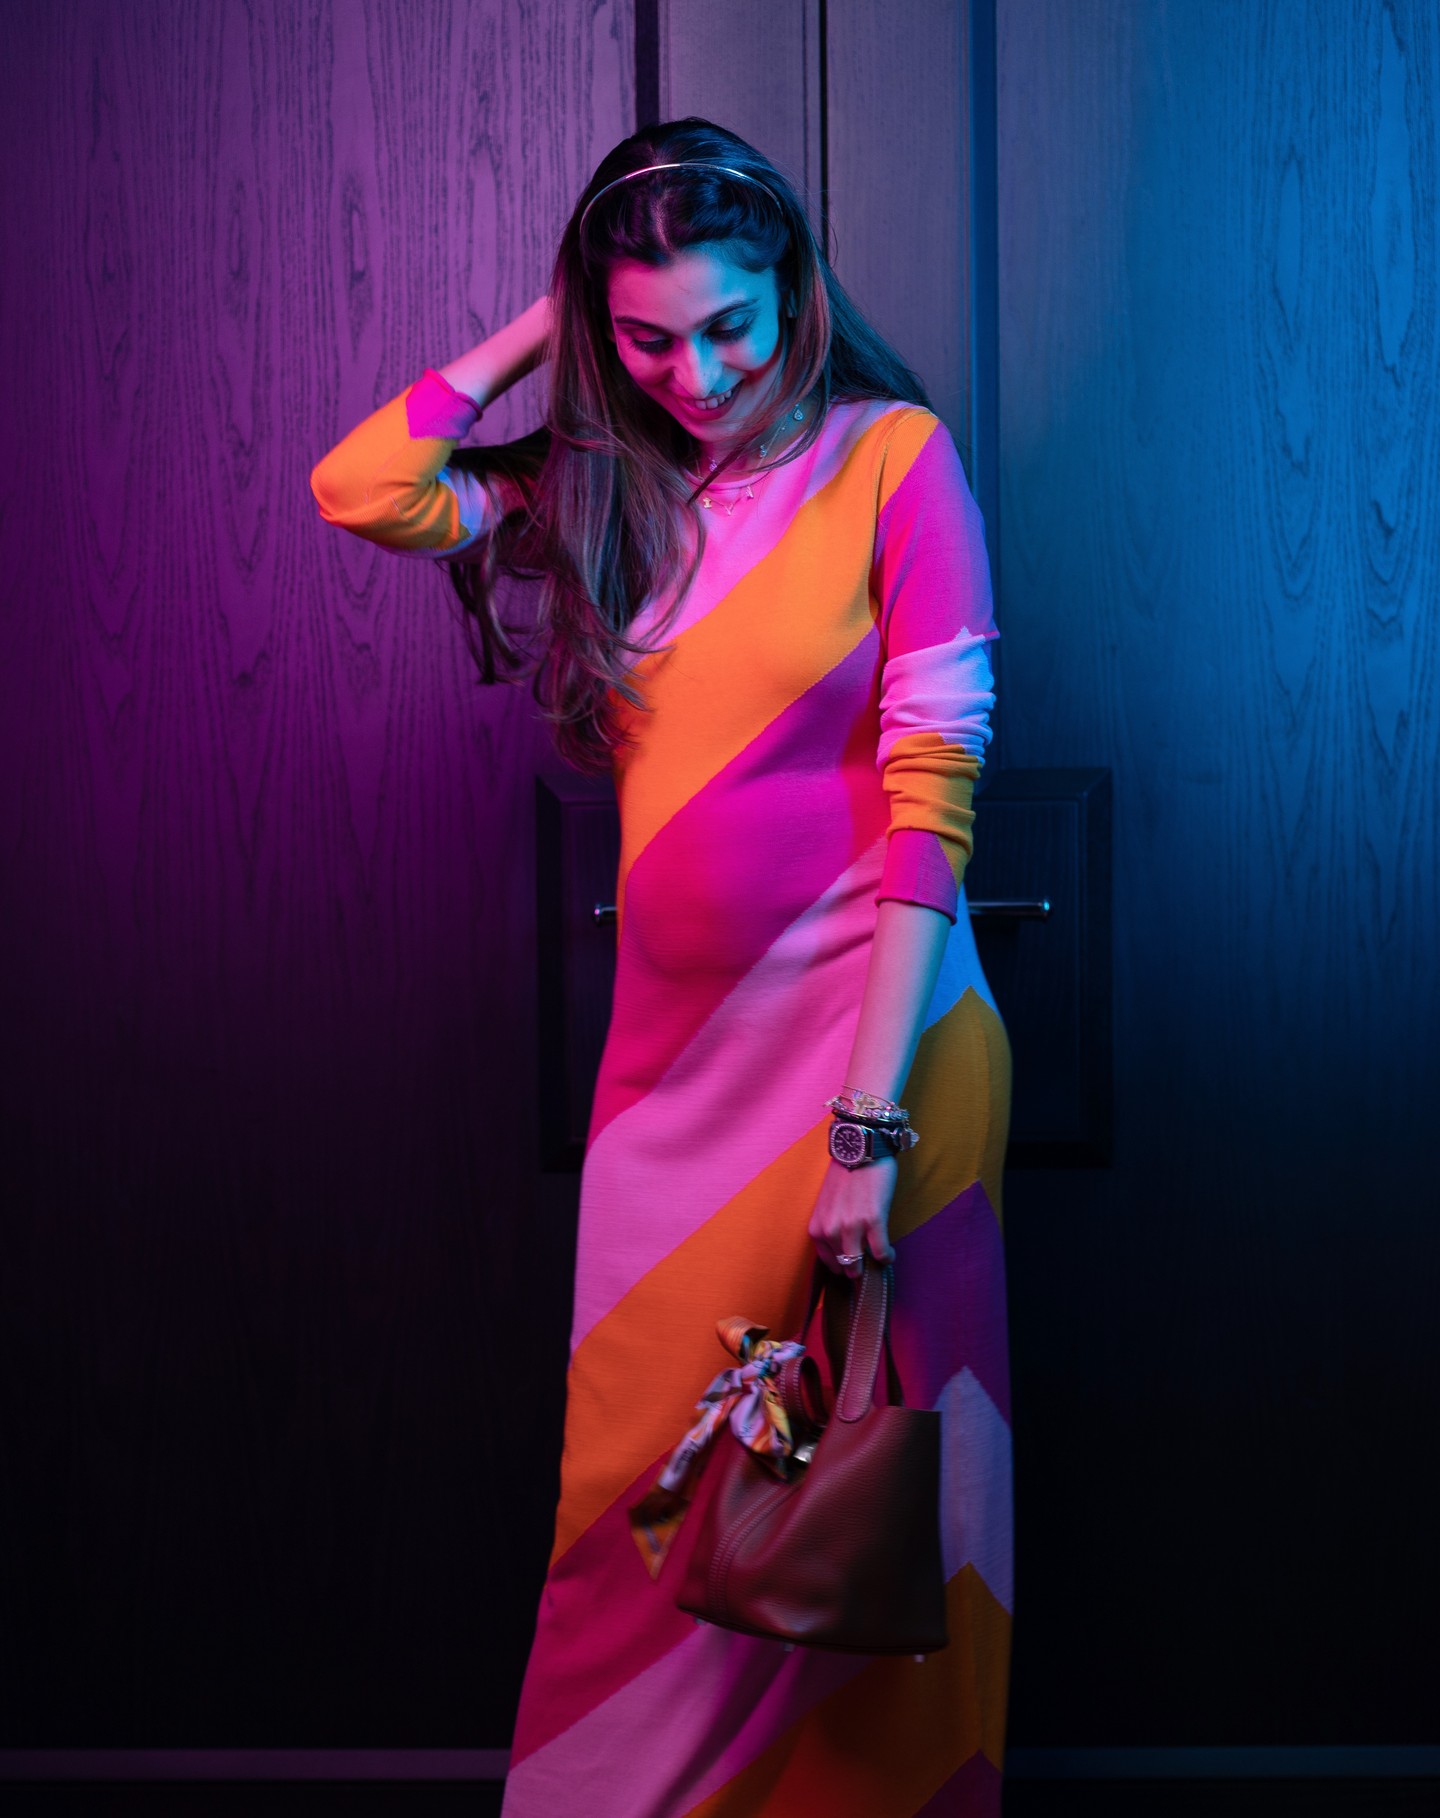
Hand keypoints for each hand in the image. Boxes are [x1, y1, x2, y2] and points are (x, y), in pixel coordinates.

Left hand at [807, 1156, 897, 1278]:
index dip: (842, 1268)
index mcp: (817, 1228)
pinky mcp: (873, 1220)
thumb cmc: (844, 1175)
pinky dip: (887, 1257)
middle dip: (857, 1269)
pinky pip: (881, 1252)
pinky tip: (890, 1253)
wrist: (859, 1148)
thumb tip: (845, 1250)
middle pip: (844, 1267)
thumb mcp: (827, 1206)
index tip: (852, 1265)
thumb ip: (832, 1228)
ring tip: (880, 1258)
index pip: (828, 1263)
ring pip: (860, 1264)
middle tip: (868, 1264)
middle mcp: (830, 1230)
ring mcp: (851, 1226)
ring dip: (871, 1266)